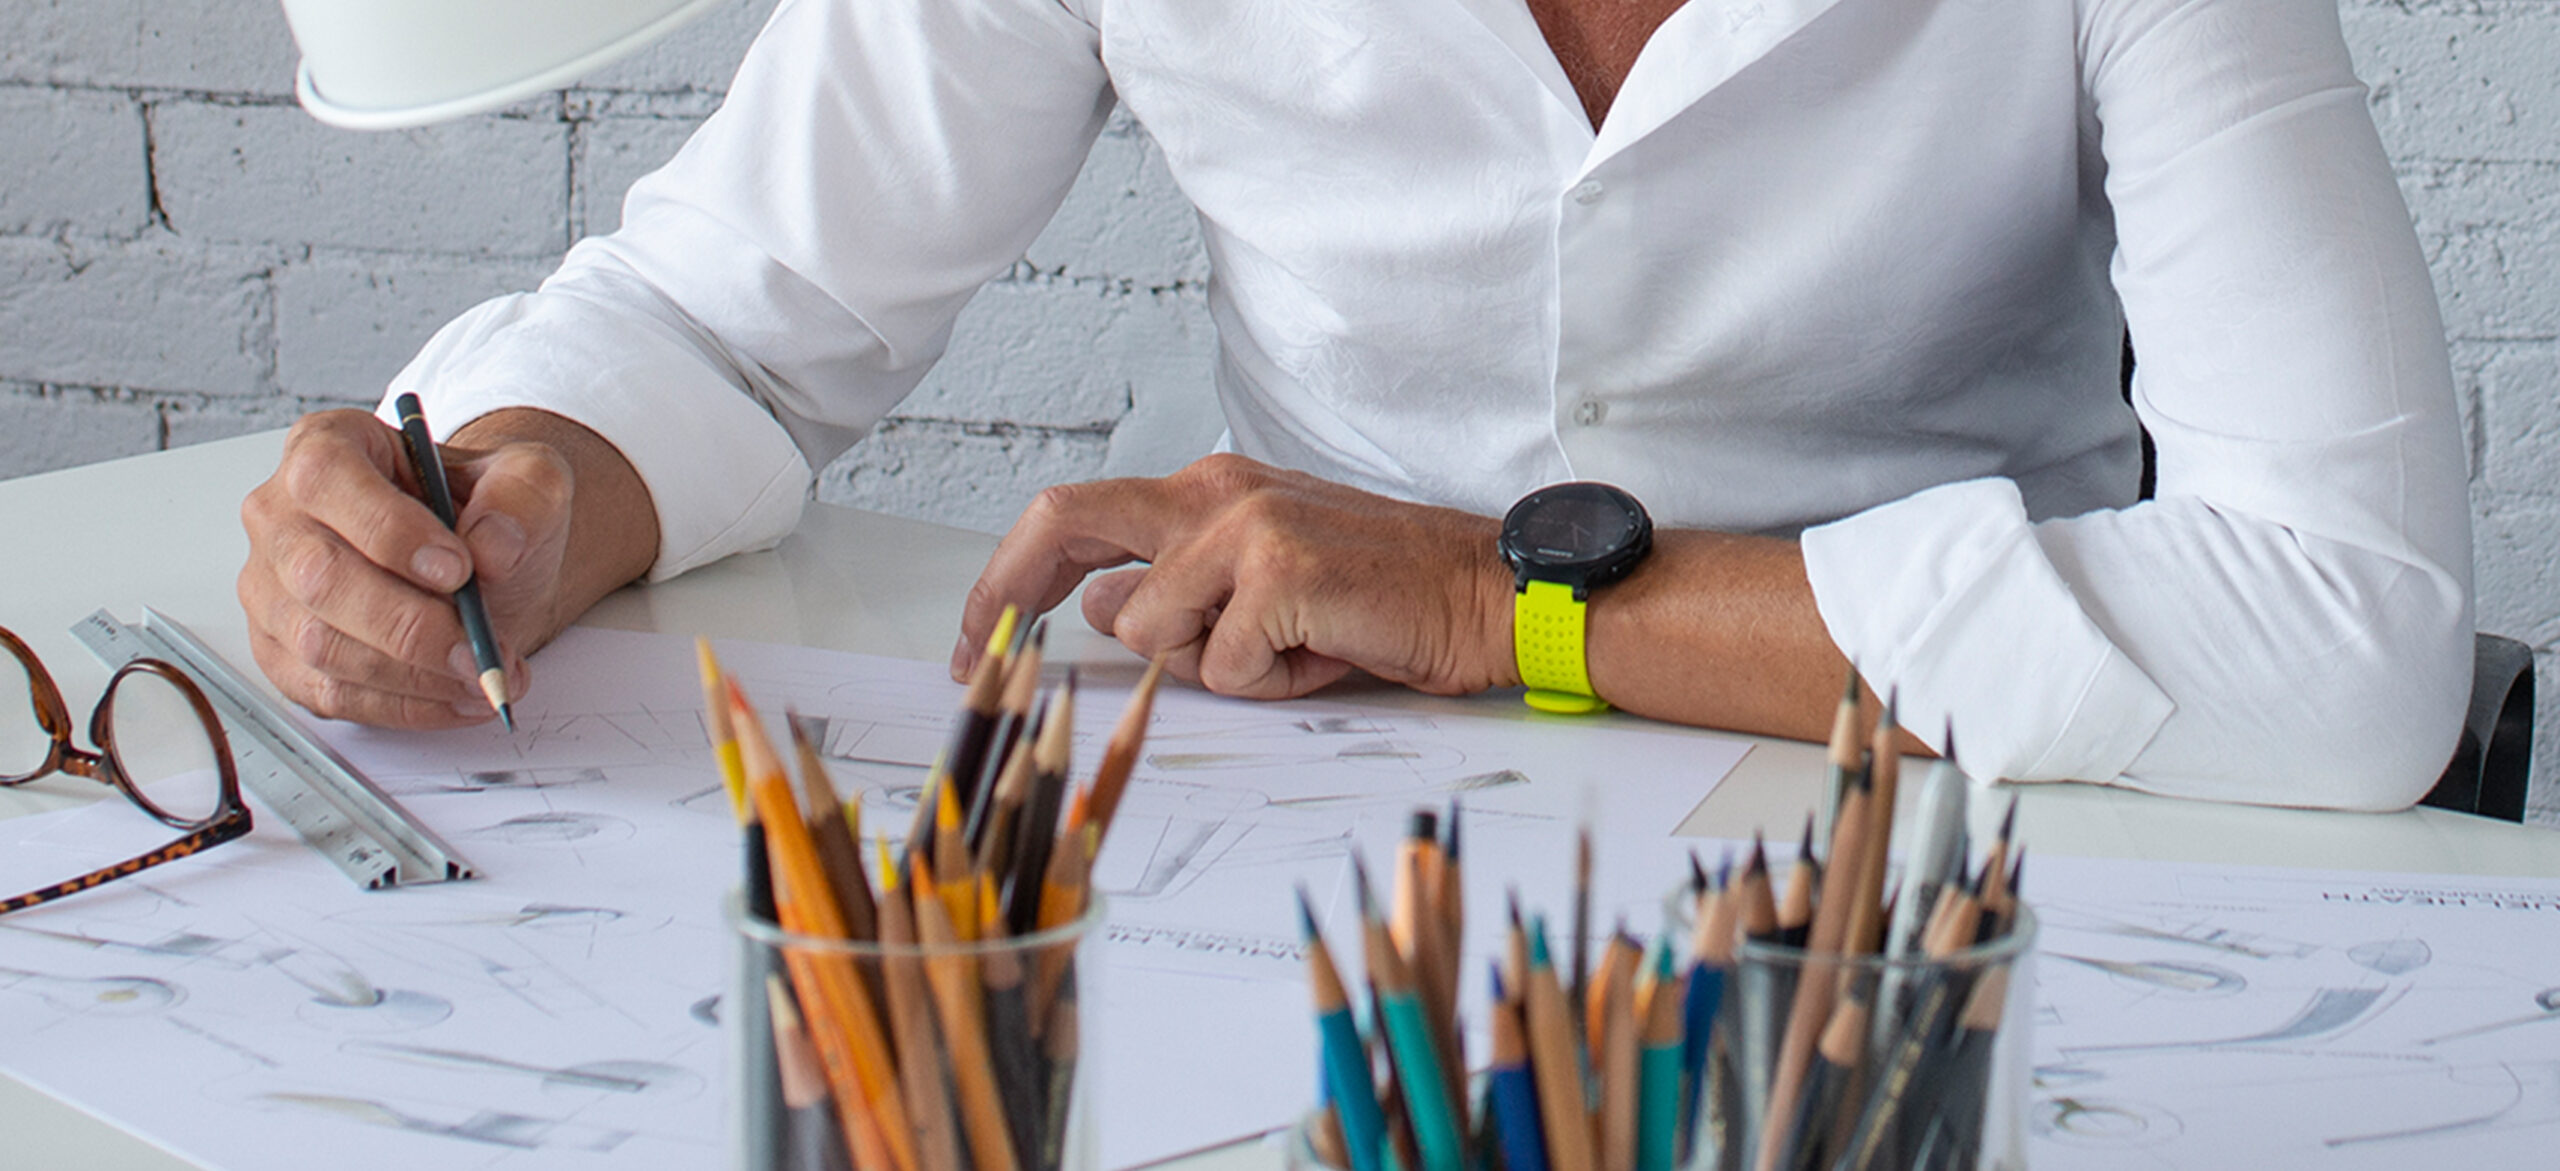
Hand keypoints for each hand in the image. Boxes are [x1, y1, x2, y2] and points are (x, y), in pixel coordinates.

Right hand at [238, 408, 649, 727]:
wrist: (485, 564)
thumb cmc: (486, 511)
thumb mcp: (529, 479)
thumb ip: (522, 496)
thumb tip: (493, 546)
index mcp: (328, 446)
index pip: (327, 479)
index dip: (388, 530)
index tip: (458, 570)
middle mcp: (282, 515)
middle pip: (318, 576)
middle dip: (408, 625)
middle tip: (478, 650)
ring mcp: (273, 589)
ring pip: (320, 645)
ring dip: (412, 675)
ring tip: (484, 675)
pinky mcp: (284, 653)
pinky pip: (329, 693)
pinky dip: (402, 707)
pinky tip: (457, 698)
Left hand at [956, 454, 1520, 699]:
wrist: (1489, 595)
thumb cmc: (1384, 599)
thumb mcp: (1263, 590)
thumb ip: (1179, 593)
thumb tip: (1103, 613)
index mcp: (1210, 490)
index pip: (1077, 516)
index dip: (1009, 576)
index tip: (979, 634)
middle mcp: (1217, 491)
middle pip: (1064, 521)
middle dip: (1001, 590)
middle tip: (980, 655)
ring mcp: (1246, 525)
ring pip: (1151, 629)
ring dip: (1211, 668)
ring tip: (1292, 652)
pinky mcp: (1280, 571)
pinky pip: (1222, 666)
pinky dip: (1271, 683)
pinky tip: (1327, 652)